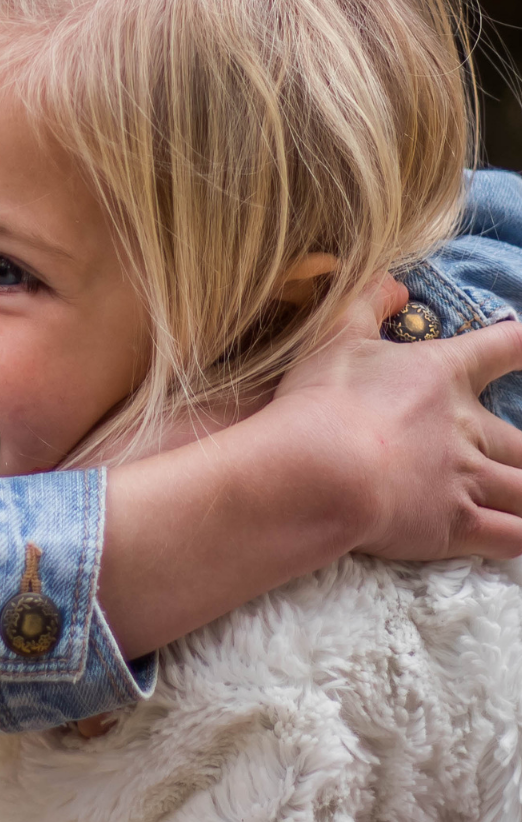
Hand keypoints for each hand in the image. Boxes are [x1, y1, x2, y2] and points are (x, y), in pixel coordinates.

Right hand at [274, 275, 521, 561]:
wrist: (320, 468)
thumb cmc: (325, 399)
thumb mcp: (336, 335)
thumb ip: (367, 301)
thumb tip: (393, 282)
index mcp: (443, 373)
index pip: (505, 348)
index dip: (521, 346)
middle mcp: (466, 426)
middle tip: (516, 453)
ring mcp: (466, 478)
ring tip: (519, 497)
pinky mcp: (456, 525)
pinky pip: (512, 538)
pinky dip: (520, 537)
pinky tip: (518, 540)